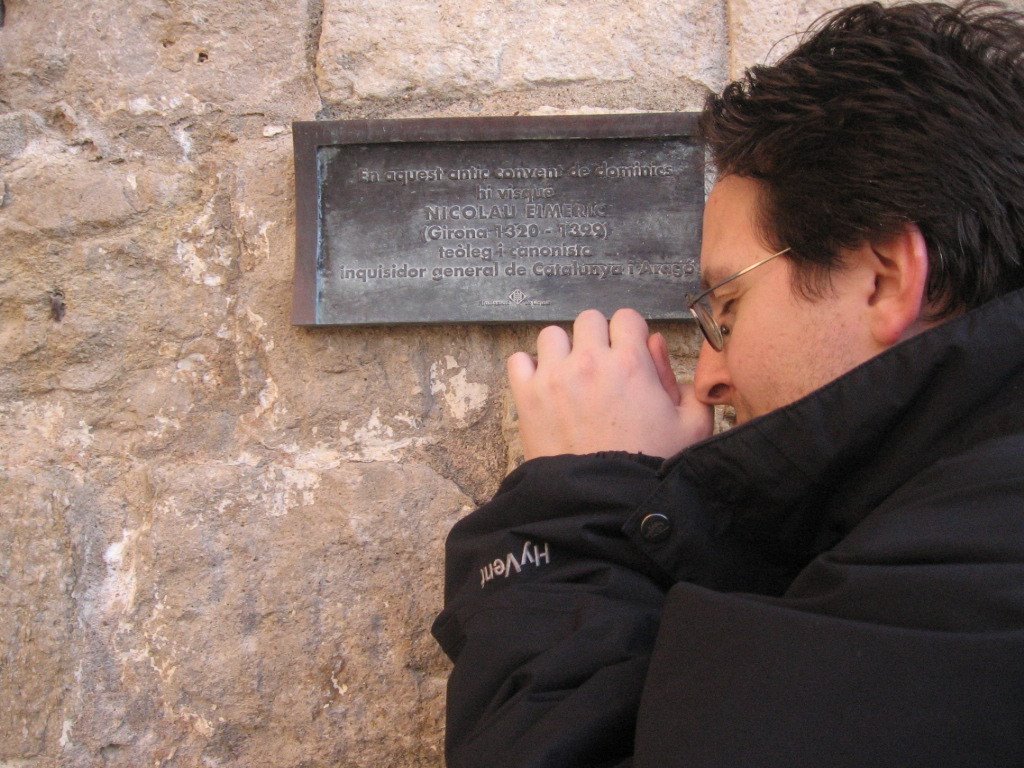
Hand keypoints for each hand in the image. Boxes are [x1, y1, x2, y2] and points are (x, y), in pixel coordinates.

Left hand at [507, 308, 713, 459]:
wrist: (605, 503)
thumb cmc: (650, 467)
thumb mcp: (690, 426)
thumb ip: (682, 382)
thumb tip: (656, 347)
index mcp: (631, 363)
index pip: (626, 317)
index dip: (631, 334)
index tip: (629, 355)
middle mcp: (590, 362)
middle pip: (589, 320)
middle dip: (597, 338)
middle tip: (602, 368)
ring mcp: (555, 377)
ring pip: (551, 335)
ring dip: (562, 351)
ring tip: (571, 377)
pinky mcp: (527, 397)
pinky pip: (518, 360)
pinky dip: (528, 369)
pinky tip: (544, 388)